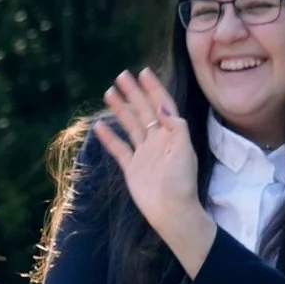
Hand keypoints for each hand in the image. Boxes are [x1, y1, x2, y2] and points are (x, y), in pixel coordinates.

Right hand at [90, 69, 215, 275]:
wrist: (171, 210)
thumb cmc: (181, 181)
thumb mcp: (184, 149)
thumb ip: (174, 126)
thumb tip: (161, 106)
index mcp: (172, 134)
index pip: (162, 105)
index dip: (153, 88)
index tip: (144, 72)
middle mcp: (157, 141)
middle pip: (143, 111)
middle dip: (133, 93)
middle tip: (121, 76)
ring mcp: (143, 154)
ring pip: (130, 125)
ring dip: (121, 109)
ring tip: (109, 93)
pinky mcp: (132, 168)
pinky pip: (119, 148)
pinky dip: (109, 138)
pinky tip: (100, 126)